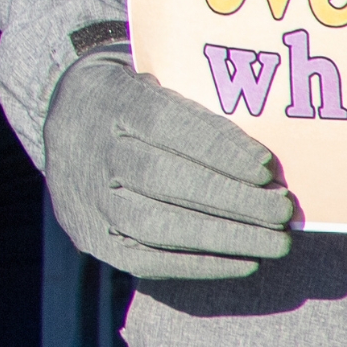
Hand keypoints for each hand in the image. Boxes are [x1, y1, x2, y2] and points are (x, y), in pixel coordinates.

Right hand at [45, 51, 294, 281]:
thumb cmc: (134, 103)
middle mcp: (87, 149)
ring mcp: (84, 197)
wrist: (65, 121)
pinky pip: (144, 259)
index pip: (161, 122)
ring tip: (274, 242)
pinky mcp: (89, 235)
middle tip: (281, 210)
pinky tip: (244, 262)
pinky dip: (199, 264)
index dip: (216, 148)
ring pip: (152, 223)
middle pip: (159, 176)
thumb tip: (263, 166)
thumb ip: (200, 112)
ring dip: (222, 236)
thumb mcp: (157, 81)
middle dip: (229, 198)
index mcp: (106, 99)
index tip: (265, 169)